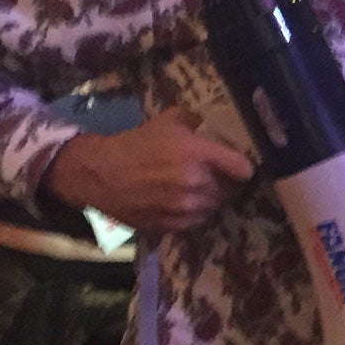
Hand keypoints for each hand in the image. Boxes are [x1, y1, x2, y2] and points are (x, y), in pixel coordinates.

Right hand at [44, 106, 254, 233]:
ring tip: (196, 189)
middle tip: (215, 177)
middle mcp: (195, 183)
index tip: (240, 166)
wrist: (100, 174)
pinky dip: (194, 214)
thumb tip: (212, 123)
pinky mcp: (173, 225)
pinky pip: (197, 221)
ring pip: (214, 206)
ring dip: (209, 199)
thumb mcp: (166, 121)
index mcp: (197, 154)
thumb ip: (194, 120)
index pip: (242, 168)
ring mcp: (184, 208)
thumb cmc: (135, 144)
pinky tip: (182, 202)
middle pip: (230, 190)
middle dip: (225, 183)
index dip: (244, 167)